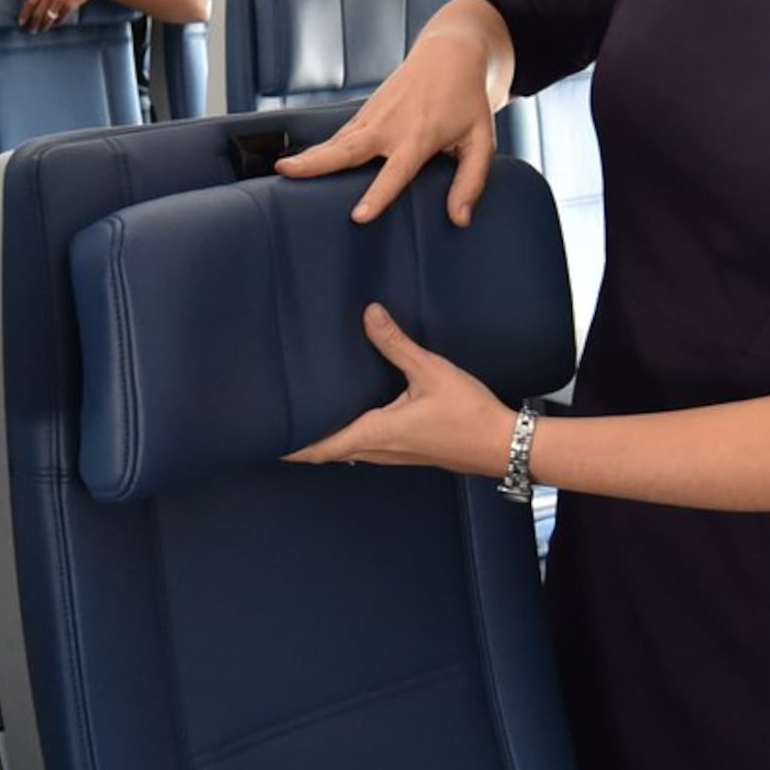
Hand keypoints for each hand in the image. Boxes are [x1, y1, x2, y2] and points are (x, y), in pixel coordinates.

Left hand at [17, 0, 105, 30]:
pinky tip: (53, 25)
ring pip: (49, 17)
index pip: (30, 2)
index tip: (21, 22)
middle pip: (38, 13)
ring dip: (44, 26)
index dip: (24, 14)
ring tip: (41, 30)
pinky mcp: (70, 5)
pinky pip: (61, 18)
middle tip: (31, 30)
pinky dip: (56, 23)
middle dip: (33, 24)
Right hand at [273, 28, 498, 224]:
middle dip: (317, 162)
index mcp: (419, 136)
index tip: (358, 216)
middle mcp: (390, 125)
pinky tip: (300, 164)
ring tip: (282, 170)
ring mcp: (373, 116)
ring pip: (336, 141)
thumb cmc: (466, 100)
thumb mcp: (481, 140)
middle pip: (347, 148)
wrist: (450, 54)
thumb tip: (459, 218)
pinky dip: (320, 150)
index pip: (396, 171)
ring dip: (310, 156)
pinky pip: (339, 136)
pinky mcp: (365, 113)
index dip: (378, 195)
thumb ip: (472, 181)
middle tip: (288, 172)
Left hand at [287, 305, 517, 472]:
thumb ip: (396, 344)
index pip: (320, 447)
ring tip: (307, 414)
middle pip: (328, 450)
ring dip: (326, 437)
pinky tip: (352, 413)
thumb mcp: (430, 371)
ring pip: (348, 449)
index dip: (291, 446)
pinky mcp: (408, 450)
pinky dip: (350, 434)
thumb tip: (369, 315)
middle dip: (302, 439)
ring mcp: (393, 454)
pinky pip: (368, 445)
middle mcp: (378, 450)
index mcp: (375, 434)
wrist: (503, 444)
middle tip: (279, 419)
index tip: (265, 438)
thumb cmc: (468, 414)